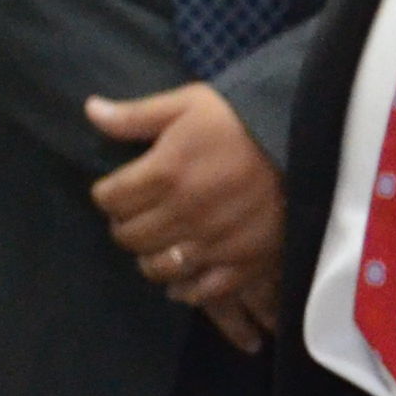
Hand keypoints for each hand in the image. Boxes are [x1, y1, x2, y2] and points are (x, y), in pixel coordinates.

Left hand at [84, 82, 282, 351]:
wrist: (304, 139)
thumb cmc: (239, 119)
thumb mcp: (186, 104)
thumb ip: (135, 116)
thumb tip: (90, 110)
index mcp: (165, 173)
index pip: (109, 199)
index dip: (107, 194)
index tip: (118, 189)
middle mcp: (184, 213)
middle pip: (128, 236)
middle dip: (125, 224)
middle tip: (137, 214)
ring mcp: (213, 243)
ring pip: (157, 267)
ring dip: (150, 255)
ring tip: (159, 240)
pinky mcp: (243, 263)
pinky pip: (201, 291)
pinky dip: (186, 287)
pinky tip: (184, 272)